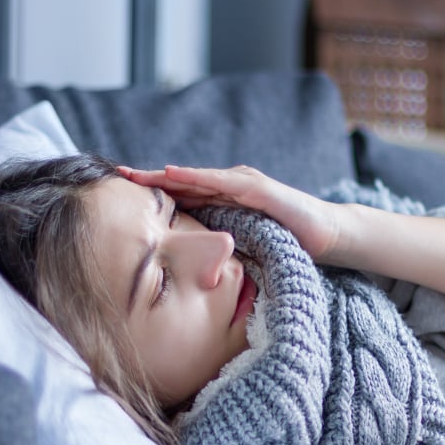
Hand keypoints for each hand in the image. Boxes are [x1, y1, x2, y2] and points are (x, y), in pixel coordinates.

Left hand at [118, 164, 341, 261]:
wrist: (327, 236)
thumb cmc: (288, 242)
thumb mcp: (246, 247)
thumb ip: (223, 248)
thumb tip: (196, 269)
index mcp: (225, 203)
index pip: (184, 196)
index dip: (154, 195)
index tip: (122, 196)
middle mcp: (231, 188)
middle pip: (184, 182)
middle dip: (150, 179)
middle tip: (116, 175)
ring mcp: (245, 185)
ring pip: (198, 178)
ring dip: (166, 175)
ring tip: (136, 174)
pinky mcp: (260, 190)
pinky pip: (223, 183)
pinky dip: (198, 178)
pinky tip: (175, 176)